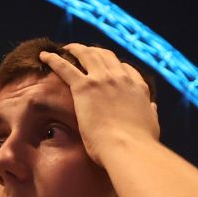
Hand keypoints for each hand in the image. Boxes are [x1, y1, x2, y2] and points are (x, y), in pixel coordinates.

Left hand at [39, 45, 157, 164]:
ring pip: (86, 55)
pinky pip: (64, 67)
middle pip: (106, 56)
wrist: (127, 147)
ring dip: (75, 49)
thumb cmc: (138, 144)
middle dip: (93, 52)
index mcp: (137, 88)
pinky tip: (44, 55)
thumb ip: (150, 113)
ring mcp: (103, 80)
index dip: (114, 66)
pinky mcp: (84, 87)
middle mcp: (121, 78)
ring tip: (66, 48)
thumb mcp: (151, 124)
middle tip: (82, 53)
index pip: (125, 69)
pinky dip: (53, 59)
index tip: (105, 67)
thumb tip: (153, 107)